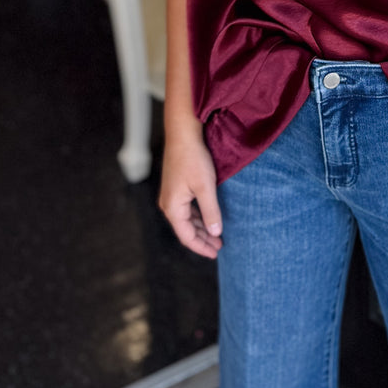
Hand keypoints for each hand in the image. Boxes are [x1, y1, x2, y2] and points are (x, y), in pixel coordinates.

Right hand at [159, 125, 222, 258]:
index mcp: (173, 208)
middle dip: (203, 239)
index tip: (216, 253)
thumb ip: (211, 211)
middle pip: (186, 229)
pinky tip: (208, 218)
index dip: (201, 247)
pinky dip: (198, 216)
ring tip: (216, 235)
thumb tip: (215, 233)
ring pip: (187, 219)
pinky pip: (187, 209)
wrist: (182, 134)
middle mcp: (169, 204)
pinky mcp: (176, 187)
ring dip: (201, 228)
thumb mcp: (205, 187)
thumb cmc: (193, 159)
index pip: (187, 236)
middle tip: (219, 246)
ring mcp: (171, 195)